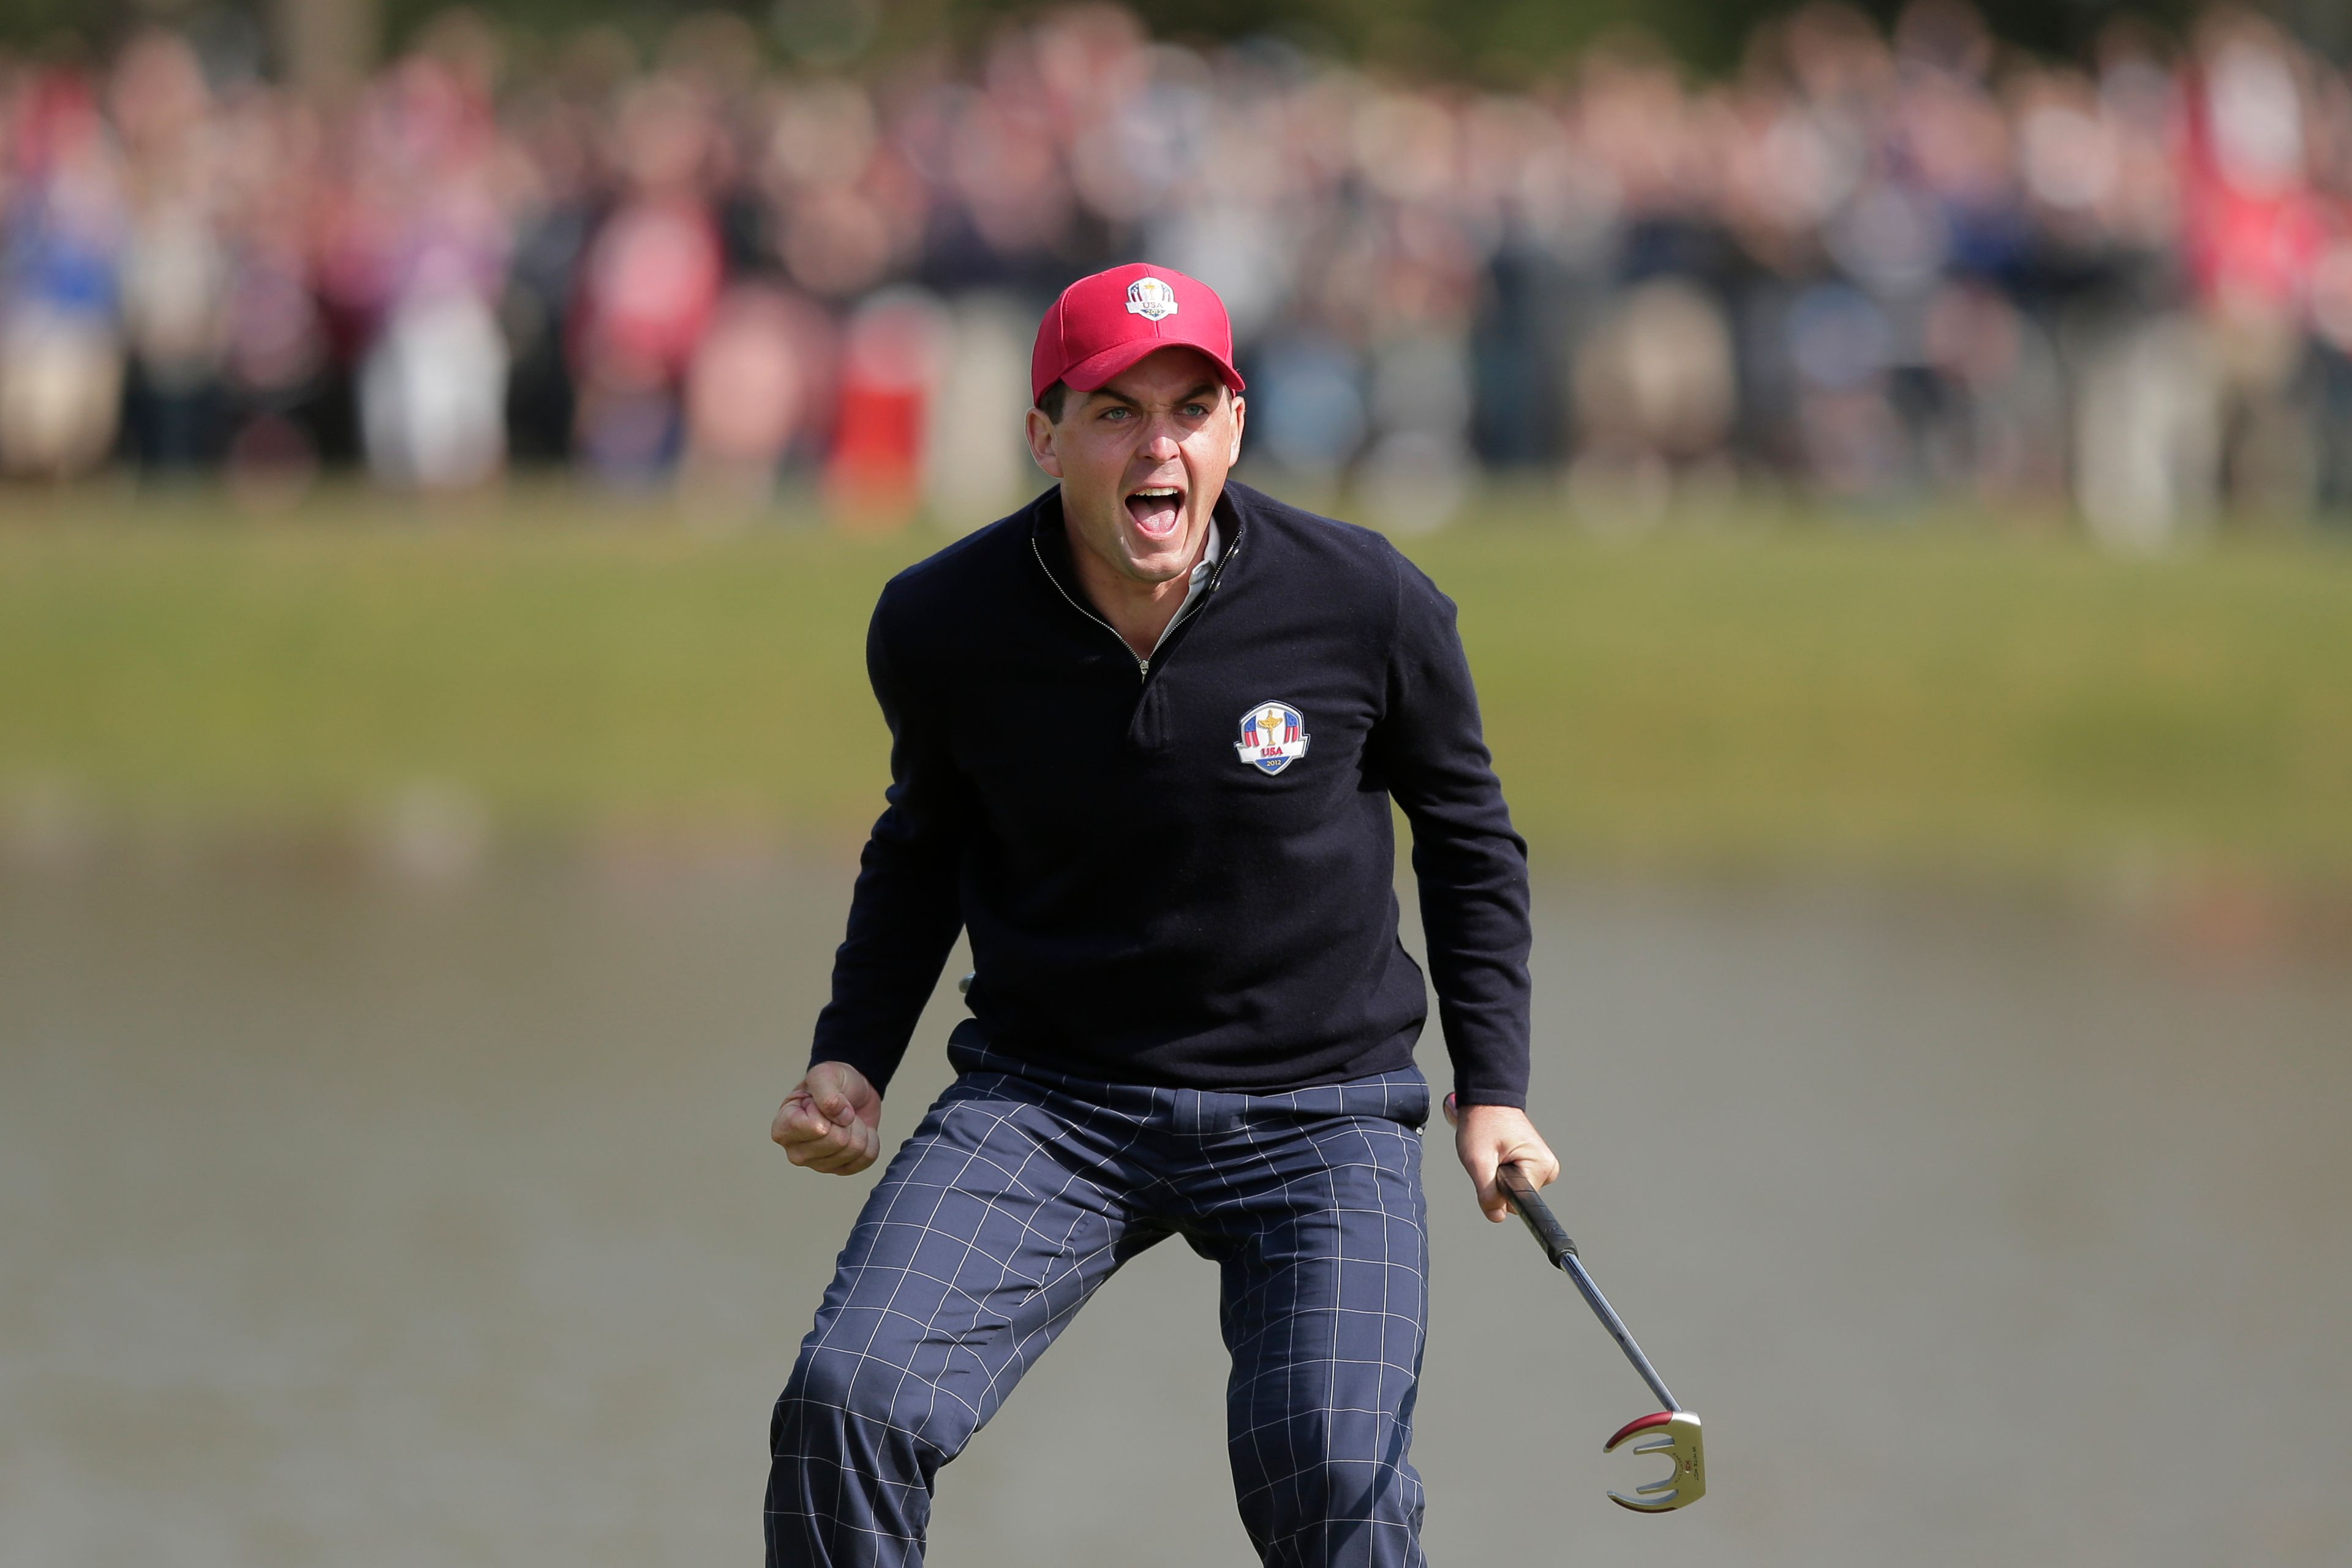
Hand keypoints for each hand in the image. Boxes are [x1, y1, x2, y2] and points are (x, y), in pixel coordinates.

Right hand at [771, 1061, 883, 1174]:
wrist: (852, 1091)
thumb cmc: (831, 1082)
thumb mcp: (824, 1074)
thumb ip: (827, 1092)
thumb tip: (841, 1117)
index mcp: (783, 1128)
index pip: (816, 1128)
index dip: (828, 1110)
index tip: (818, 1102)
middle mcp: (795, 1151)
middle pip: (838, 1141)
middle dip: (846, 1120)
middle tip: (839, 1110)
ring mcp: (817, 1164)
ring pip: (854, 1151)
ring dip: (858, 1128)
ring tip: (846, 1118)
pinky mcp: (839, 1169)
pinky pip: (867, 1158)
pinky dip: (870, 1140)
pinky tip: (857, 1130)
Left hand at [1443, 1091, 1559, 1222]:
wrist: (1488, 1101)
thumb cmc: (1483, 1124)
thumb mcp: (1477, 1160)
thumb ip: (1488, 1193)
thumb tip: (1497, 1216)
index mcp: (1539, 1166)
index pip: (1517, 1204)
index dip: (1498, 1195)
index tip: (1493, 1176)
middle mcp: (1547, 1168)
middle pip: (1516, 1200)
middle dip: (1498, 1184)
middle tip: (1490, 1159)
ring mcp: (1544, 1167)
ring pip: (1516, 1192)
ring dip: (1500, 1178)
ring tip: (1495, 1154)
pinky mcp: (1537, 1165)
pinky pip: (1518, 1182)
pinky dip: (1505, 1173)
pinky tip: (1500, 1155)